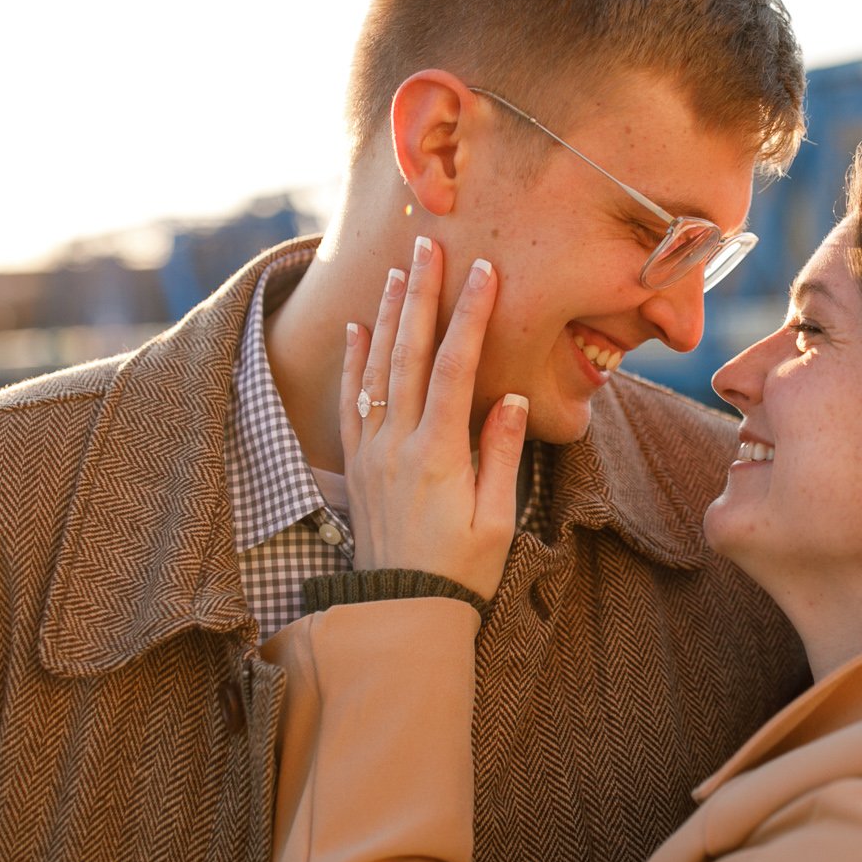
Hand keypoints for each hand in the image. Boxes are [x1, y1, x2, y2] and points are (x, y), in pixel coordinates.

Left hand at [339, 235, 526, 601]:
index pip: (455, 367)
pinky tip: (356, 328)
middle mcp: (398, 444)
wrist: (402, 614)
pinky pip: (350, 402)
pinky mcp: (359, 465)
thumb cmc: (460, 572)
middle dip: (420, 295)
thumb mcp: (495, 520)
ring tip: (397, 270)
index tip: (483, 272)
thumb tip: (511, 399)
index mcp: (438, 454)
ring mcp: (372, 452)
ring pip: (376, 369)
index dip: (468, 315)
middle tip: (429, 247)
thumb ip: (501, 456)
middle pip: (409, 353)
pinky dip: (353, 361)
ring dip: (387, 316)